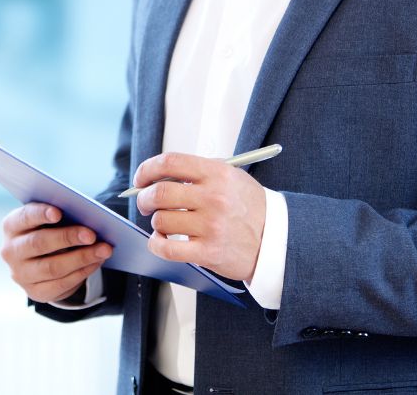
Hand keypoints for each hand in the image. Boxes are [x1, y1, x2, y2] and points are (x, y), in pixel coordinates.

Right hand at [0, 202, 113, 303]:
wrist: (40, 260)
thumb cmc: (48, 230)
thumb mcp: (47, 220)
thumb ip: (60, 215)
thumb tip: (86, 216)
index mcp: (12, 226)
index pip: (24, 217)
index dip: (40, 214)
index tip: (59, 212)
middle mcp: (11, 251)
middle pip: (38, 243)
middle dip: (67, 238)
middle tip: (92, 234)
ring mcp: (20, 274)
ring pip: (52, 267)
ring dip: (81, 258)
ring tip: (103, 249)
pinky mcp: (34, 292)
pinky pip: (61, 284)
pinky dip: (82, 273)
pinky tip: (96, 263)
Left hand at [134, 152, 266, 280]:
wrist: (276, 239)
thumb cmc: (249, 208)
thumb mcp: (230, 178)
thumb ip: (197, 174)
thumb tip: (156, 177)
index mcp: (217, 173)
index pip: (170, 162)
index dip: (147, 169)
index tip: (140, 178)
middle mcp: (214, 197)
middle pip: (160, 193)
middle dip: (144, 199)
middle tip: (145, 204)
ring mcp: (211, 226)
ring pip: (161, 221)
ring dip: (156, 223)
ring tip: (165, 224)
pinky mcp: (209, 252)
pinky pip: (168, 248)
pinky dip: (157, 245)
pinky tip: (161, 242)